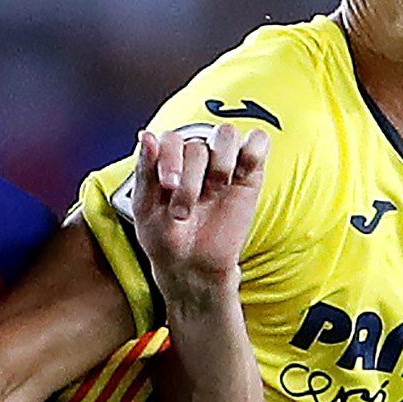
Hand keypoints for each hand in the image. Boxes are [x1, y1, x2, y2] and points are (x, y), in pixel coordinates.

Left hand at [132, 124, 268, 305]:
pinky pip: (258, 142)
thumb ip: (144, 170)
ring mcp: (224, 162)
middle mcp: (196, 155)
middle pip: (197, 145)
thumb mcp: (144, 208)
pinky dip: (254, 148)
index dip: (170, 158)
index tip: (168, 185)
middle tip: (184, 211)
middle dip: (191, 179)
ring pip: (227, 134)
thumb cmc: (165, 237)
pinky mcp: (250, 173)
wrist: (193, 267)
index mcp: (168, 158)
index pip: (171, 138)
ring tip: (215, 191)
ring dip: (220, 163)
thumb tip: (146, 135)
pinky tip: (240, 174)